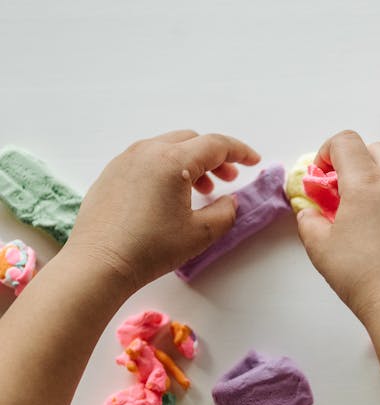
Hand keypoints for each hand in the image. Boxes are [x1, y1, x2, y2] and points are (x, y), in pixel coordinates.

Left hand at [66, 130, 259, 289]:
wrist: (99, 263)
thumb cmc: (151, 248)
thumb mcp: (201, 233)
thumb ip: (225, 211)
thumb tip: (230, 200)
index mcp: (172, 160)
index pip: (215, 145)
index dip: (239, 151)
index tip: (254, 161)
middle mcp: (147, 151)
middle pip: (191, 140)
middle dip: (215, 156)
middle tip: (229, 177)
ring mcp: (125, 160)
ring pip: (168, 147)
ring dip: (191, 162)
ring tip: (202, 189)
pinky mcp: (111, 173)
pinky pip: (147, 159)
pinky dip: (167, 167)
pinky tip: (171, 194)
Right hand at [296, 130, 379, 321]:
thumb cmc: (359, 274)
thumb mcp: (319, 247)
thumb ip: (309, 220)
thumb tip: (310, 212)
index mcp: (366, 182)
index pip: (346, 141)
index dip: (326, 152)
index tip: (320, 177)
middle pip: (373, 149)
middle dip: (353, 161)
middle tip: (339, 191)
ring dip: (373, 179)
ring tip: (360, 212)